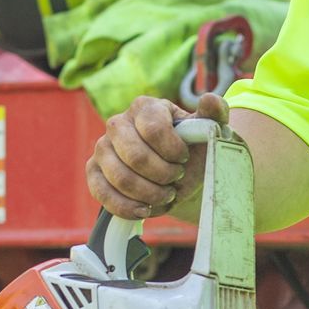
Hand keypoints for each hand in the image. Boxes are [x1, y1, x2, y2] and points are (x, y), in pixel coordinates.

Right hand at [87, 92, 227, 219]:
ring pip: (121, 178)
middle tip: (177, 179)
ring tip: (167, 194)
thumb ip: (214, 114)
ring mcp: (102, 147)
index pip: (153, 129)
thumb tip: (209, 99)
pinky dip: (127, 207)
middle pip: (135, 156)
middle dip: (163, 176)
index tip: (184, 159)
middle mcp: (118, 123)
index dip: (173, 151)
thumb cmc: (191, 150)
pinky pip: (102, 193)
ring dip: (150, 194)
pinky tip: (145, 209)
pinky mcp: (94, 171)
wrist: (177, 177)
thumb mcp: (207, 133)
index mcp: (145, 107)